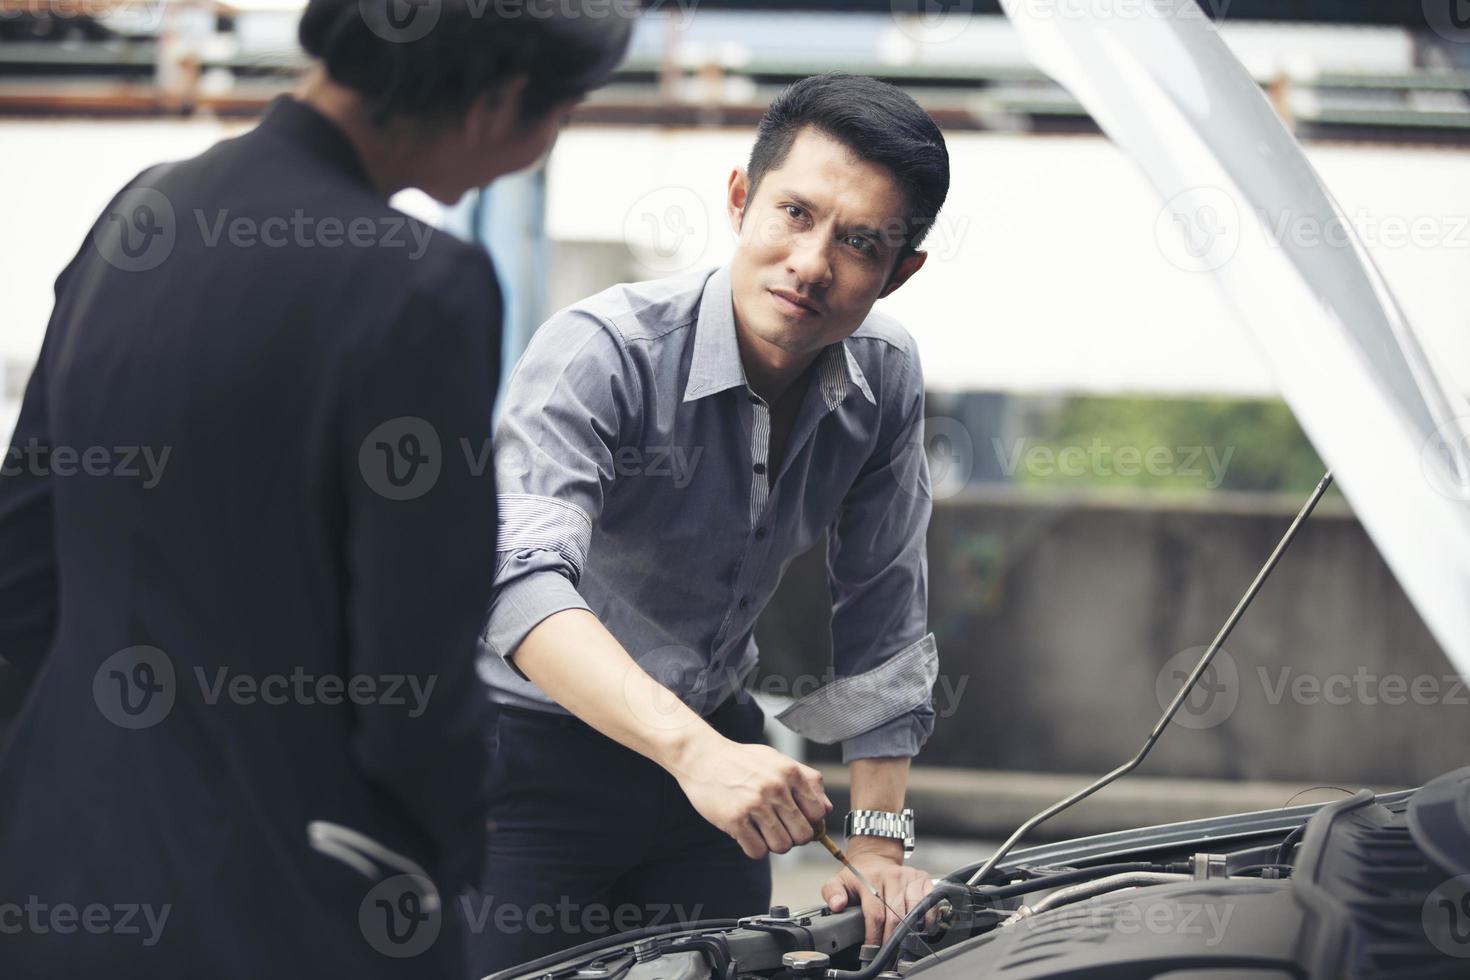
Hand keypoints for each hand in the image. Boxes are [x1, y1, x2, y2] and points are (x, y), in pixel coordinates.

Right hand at [670, 734, 830, 858]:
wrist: (701, 756)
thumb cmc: (742, 760)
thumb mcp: (777, 760)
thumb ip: (806, 781)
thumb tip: (826, 809)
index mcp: (790, 772)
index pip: (819, 813)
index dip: (810, 822)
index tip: (797, 820)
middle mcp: (776, 787)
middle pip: (803, 835)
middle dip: (793, 837)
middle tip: (778, 828)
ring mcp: (755, 804)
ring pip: (782, 846)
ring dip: (773, 844)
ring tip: (761, 830)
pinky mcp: (735, 819)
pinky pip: (757, 851)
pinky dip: (754, 848)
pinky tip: (747, 833)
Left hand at [820, 839, 936, 945]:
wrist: (875, 859)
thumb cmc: (858, 876)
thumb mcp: (839, 881)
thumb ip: (832, 893)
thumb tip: (837, 905)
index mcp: (870, 878)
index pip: (875, 914)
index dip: (875, 936)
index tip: (872, 950)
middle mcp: (892, 876)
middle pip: (896, 917)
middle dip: (891, 939)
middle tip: (888, 954)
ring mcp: (909, 877)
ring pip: (914, 911)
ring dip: (910, 931)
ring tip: (903, 944)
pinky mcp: (922, 878)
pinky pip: (930, 902)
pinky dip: (928, 917)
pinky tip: (921, 928)